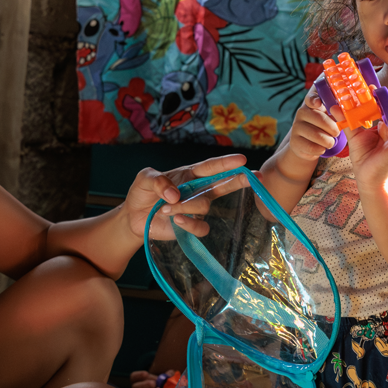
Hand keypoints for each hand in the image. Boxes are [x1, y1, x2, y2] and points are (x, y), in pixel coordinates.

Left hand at [126, 154, 245, 242]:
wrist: (133, 217)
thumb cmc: (142, 193)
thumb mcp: (145, 179)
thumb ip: (158, 181)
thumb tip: (175, 195)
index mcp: (189, 175)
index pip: (211, 167)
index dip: (226, 163)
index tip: (242, 160)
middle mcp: (197, 191)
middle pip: (223, 184)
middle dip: (238, 180)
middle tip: (254, 177)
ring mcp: (196, 209)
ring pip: (205, 206)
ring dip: (186, 206)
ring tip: (166, 208)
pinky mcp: (191, 226)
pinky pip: (201, 228)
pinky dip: (189, 224)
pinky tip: (176, 220)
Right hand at [277, 94, 342, 181]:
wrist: (308, 144)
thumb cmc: (324, 127)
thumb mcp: (331, 117)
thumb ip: (338, 111)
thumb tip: (345, 112)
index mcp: (312, 103)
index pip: (312, 97)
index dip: (315, 99)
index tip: (318, 103)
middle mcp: (301, 112)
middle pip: (319, 118)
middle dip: (333, 128)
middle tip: (337, 133)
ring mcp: (296, 127)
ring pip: (316, 135)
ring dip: (328, 141)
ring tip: (331, 142)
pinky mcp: (294, 141)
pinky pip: (311, 147)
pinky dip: (320, 150)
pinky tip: (322, 148)